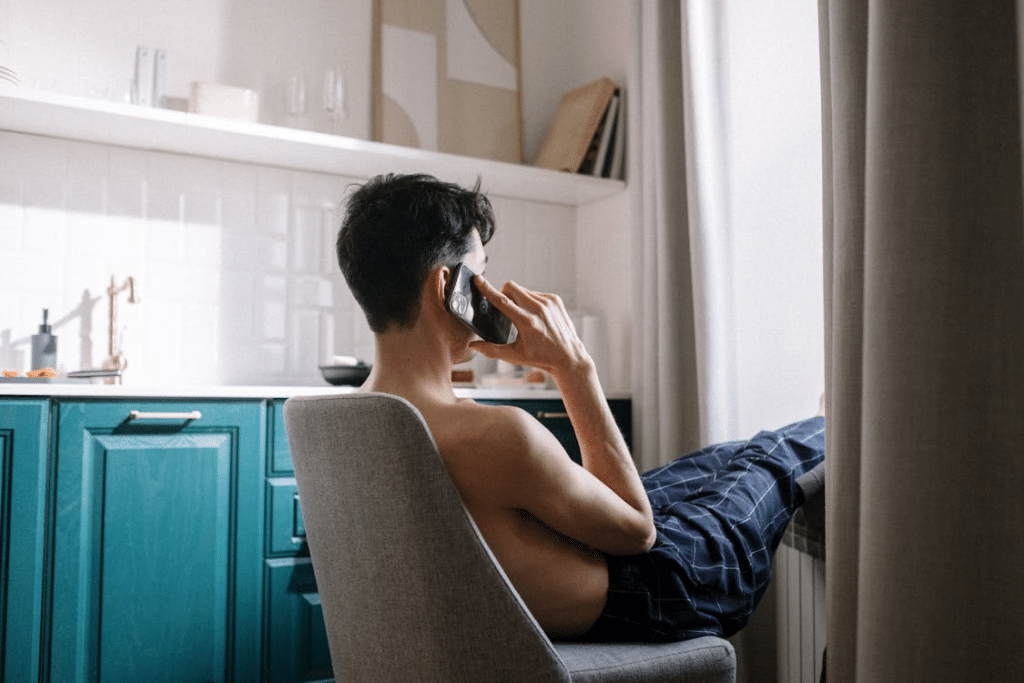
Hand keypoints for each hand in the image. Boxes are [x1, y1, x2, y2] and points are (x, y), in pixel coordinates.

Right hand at [469, 275, 592, 378]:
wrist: (568, 356)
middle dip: (503, 294)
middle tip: (505, 310)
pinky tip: (534, 316)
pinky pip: (534, 293)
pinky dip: (529, 301)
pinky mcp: (555, 299)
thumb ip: (491, 350)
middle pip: (511, 287)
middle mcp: (538, 309)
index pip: (502, 301)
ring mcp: (548, 302)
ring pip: (522, 290)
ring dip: (516, 299)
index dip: (487, 289)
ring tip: (522, 316)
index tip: (478, 279)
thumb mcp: (514, 356)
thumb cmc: (540, 358)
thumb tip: (472, 346)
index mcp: (527, 322)